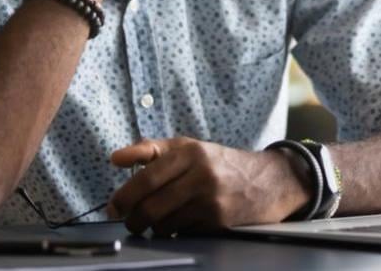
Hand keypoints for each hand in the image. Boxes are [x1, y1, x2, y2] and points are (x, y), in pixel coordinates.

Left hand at [107, 137, 311, 235]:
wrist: (267, 181)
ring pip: (164, 223)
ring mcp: (210, 199)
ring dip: (153, 227)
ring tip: (155, 222)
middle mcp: (200, 174)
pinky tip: (180, 223)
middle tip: (129, 221)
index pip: (146, 176)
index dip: (124, 195)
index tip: (113, 206)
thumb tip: (116, 158)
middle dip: (133, 219)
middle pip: (151, 205)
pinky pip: (182, 232)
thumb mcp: (188, 147)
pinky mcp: (218, 221)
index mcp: (189, 152)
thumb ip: (152, 150)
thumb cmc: (220, 163)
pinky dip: (174, 232)